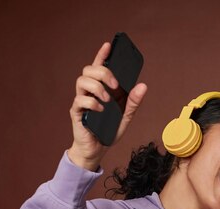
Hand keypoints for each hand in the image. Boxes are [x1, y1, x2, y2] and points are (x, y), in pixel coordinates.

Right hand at [68, 42, 146, 169]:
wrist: (96, 150)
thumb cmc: (107, 131)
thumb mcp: (125, 117)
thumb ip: (133, 102)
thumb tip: (143, 86)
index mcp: (101, 90)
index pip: (98, 68)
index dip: (102, 55)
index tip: (108, 46)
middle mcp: (89, 92)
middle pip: (89, 70)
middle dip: (103, 73)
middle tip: (116, 85)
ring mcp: (82, 101)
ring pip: (81, 81)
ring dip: (97, 87)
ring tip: (107, 99)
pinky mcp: (77, 113)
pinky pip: (79, 100)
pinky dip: (92, 102)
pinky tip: (101, 109)